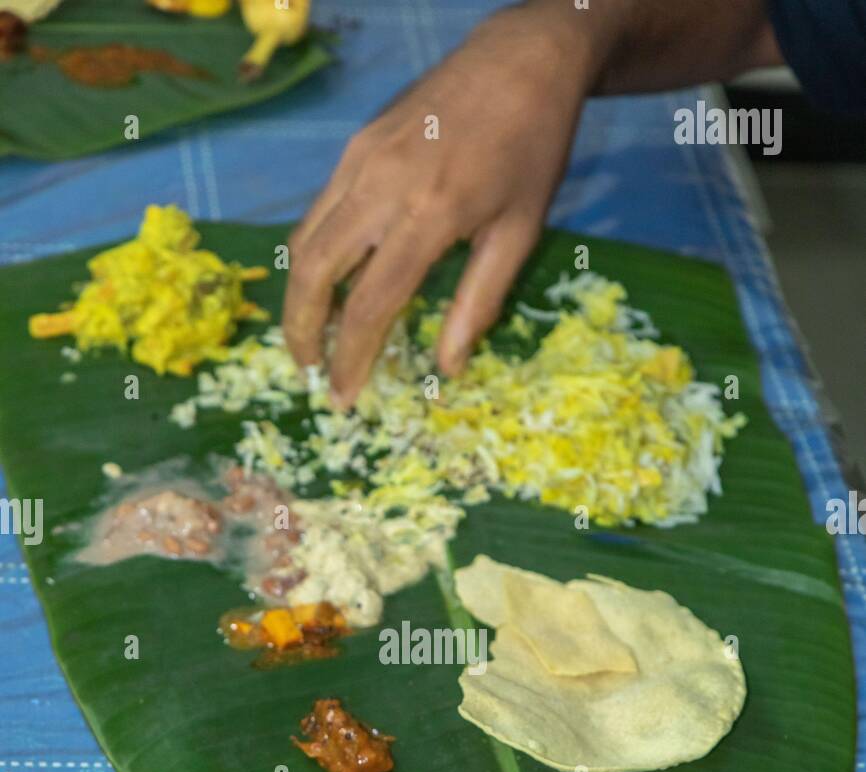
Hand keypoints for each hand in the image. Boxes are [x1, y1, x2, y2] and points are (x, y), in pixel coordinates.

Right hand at [282, 3, 601, 406]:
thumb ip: (479, 302)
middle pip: (314, 272)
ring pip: (304, 240)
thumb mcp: (520, 232)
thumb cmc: (532, 149)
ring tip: (311, 335)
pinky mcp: (355, 145)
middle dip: (302, 331)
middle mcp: (381, 186)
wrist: (522, 58)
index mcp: (429, 215)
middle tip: (309, 371)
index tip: (344, 397)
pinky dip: (313, 254)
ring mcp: (360, 160)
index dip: (351, 359)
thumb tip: (447, 367)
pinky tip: (329, 281)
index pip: (370, 304)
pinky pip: (318, 210)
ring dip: (299, 296)